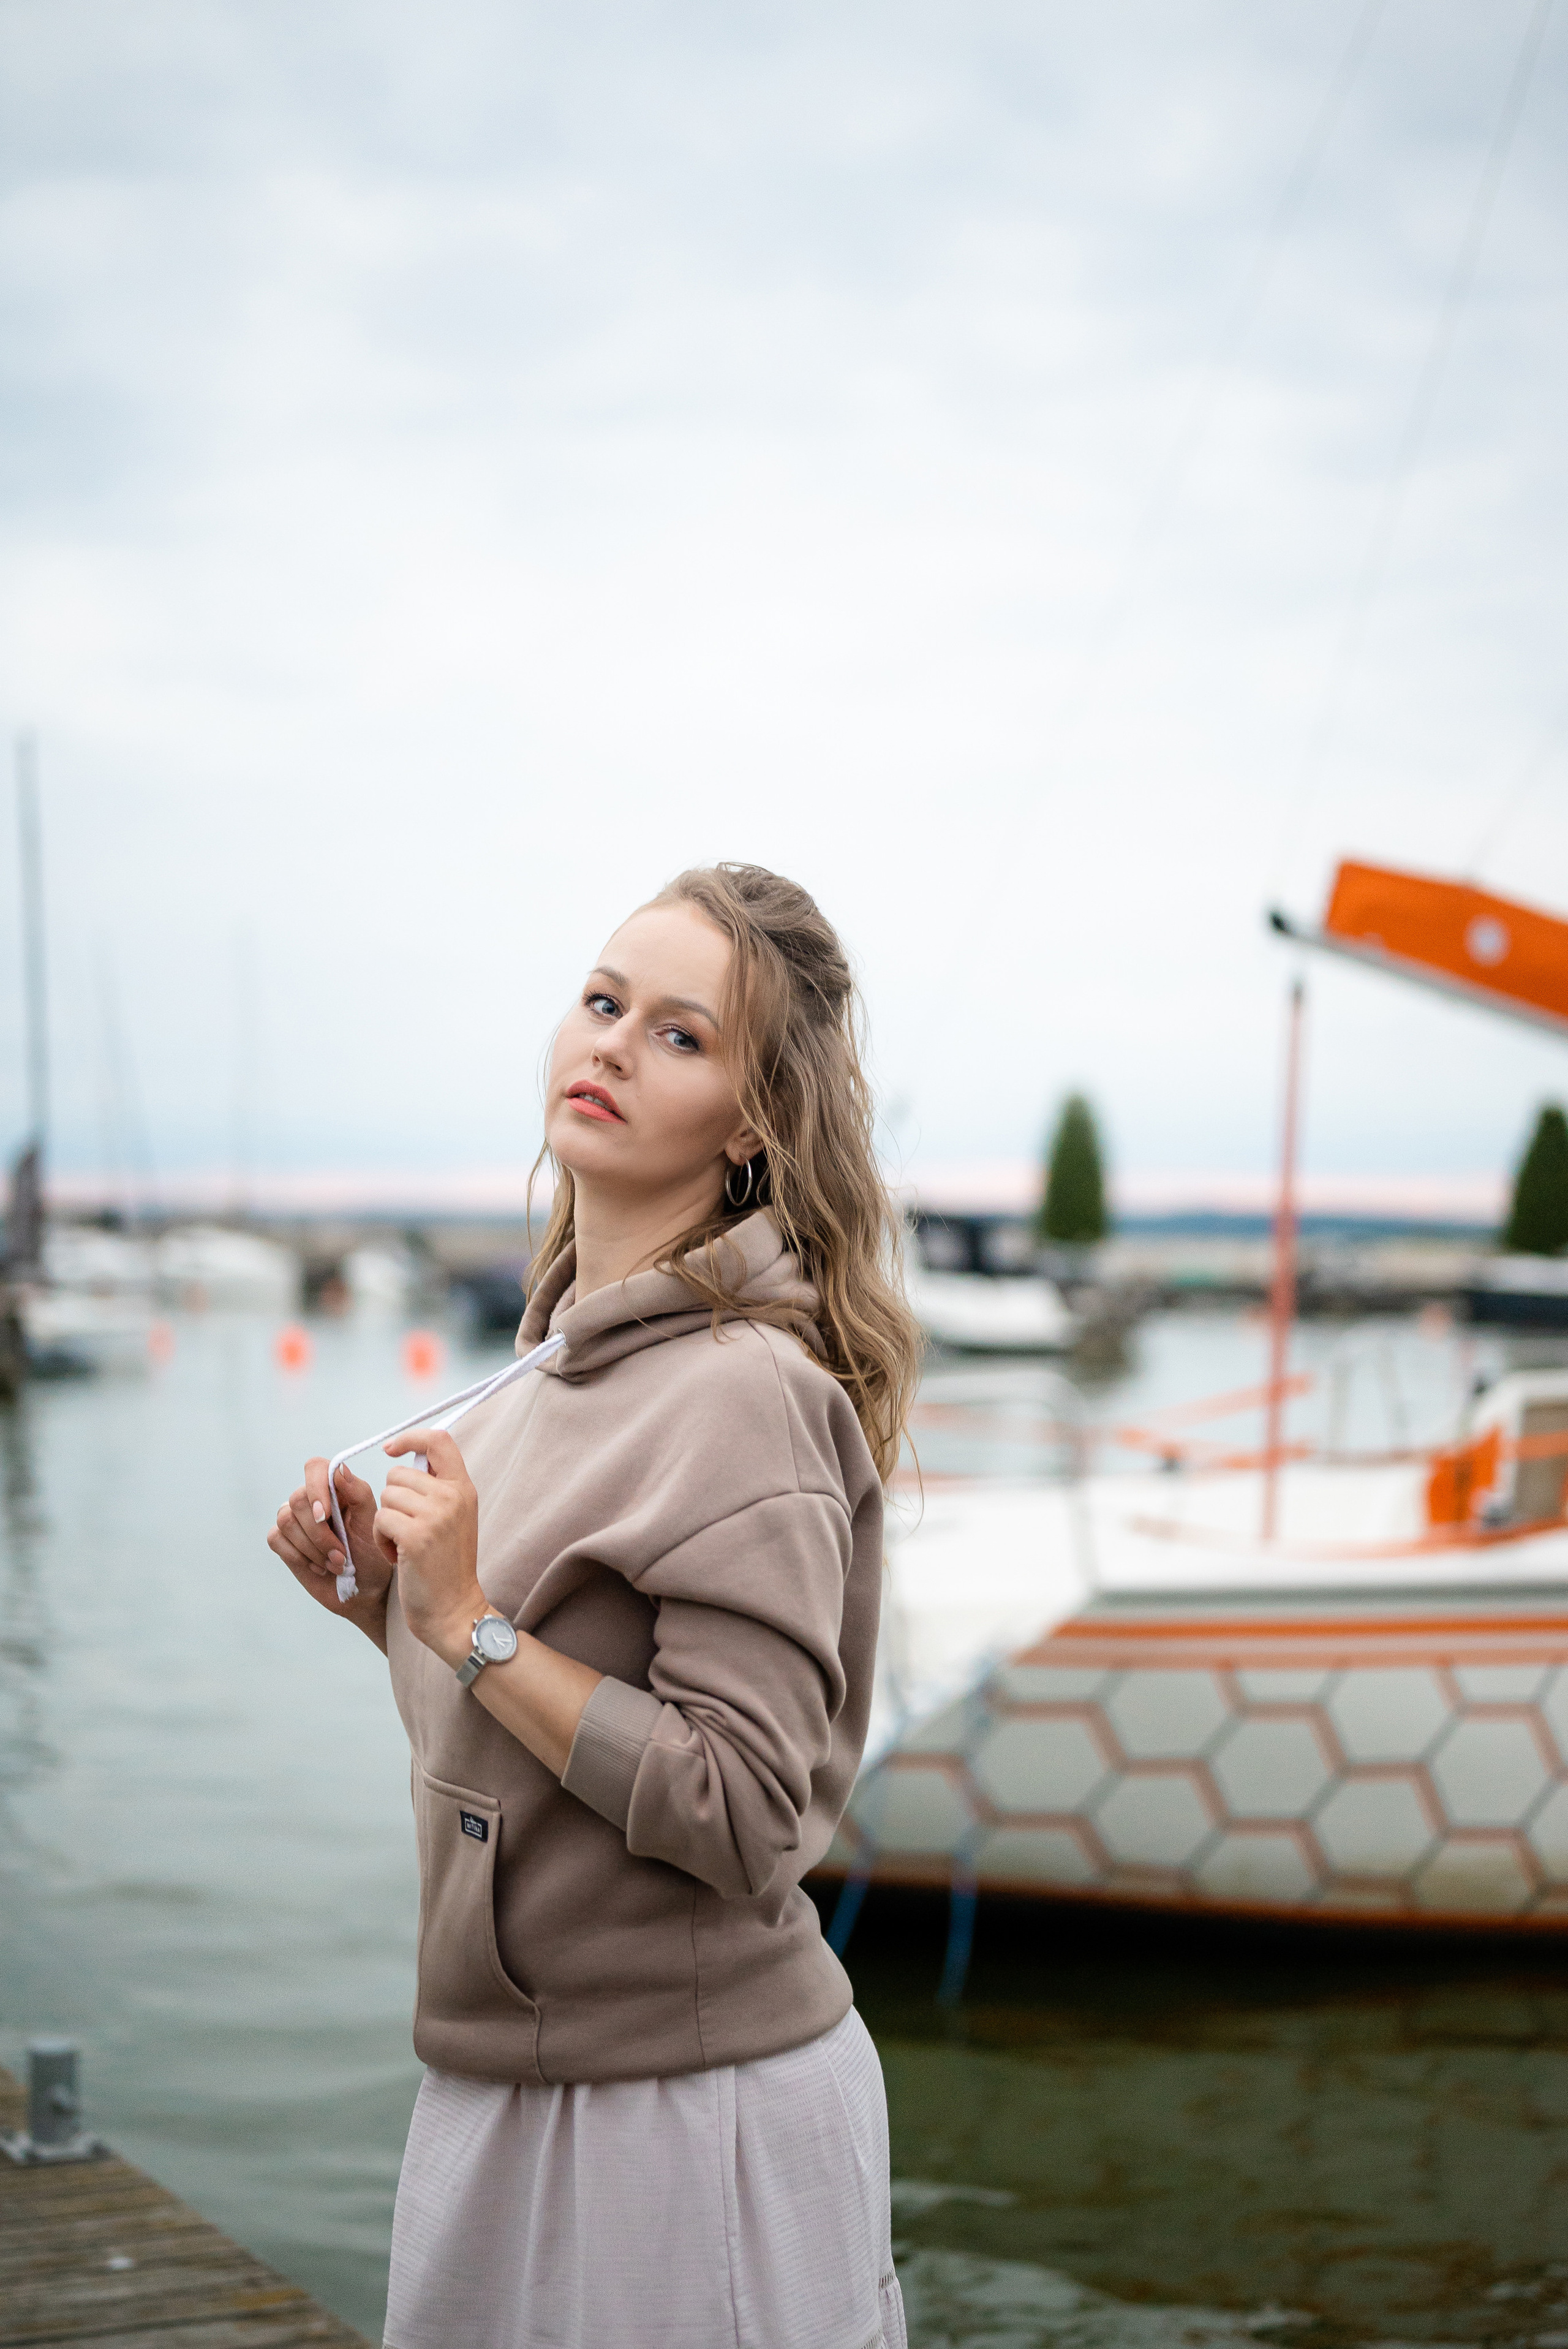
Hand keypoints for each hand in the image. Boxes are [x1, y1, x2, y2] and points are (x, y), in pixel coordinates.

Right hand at [267, 1456, 392, 1636]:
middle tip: (342, 1555)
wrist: (365, 1589)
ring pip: (286, 1520)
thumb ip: (358, 1492)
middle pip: (298, 1499)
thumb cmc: (372, 1553)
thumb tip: (339, 1468)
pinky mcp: (283, 1541)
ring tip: (335, 1563)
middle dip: (320, 1534)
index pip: (315, 1468)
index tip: (326, 1516)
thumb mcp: (372, 1523)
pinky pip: (276, 1538)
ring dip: (313, 1548)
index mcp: (336, 1489)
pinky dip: (299, 1556)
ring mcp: (295, 1520)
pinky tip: (319, 1566)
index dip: (316, 1489)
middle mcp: (312, 1500)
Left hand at [376, 1430, 484, 1665]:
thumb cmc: (446, 1566)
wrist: (453, 1609)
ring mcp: (436, 1515)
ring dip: (386, 1522)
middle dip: (393, 1501)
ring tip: (403, 1545)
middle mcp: (453, 1496)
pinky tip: (397, 1556)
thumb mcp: (453, 1518)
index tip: (390, 1449)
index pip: (439, 1440)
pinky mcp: (416, 1536)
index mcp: (464, 1488)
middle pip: (398, 1474)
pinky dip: (382, 1540)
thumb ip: (438, 1487)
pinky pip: (381, 1520)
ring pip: (386, 1497)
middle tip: (407, 1529)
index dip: (411, 1437)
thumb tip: (405, 1457)